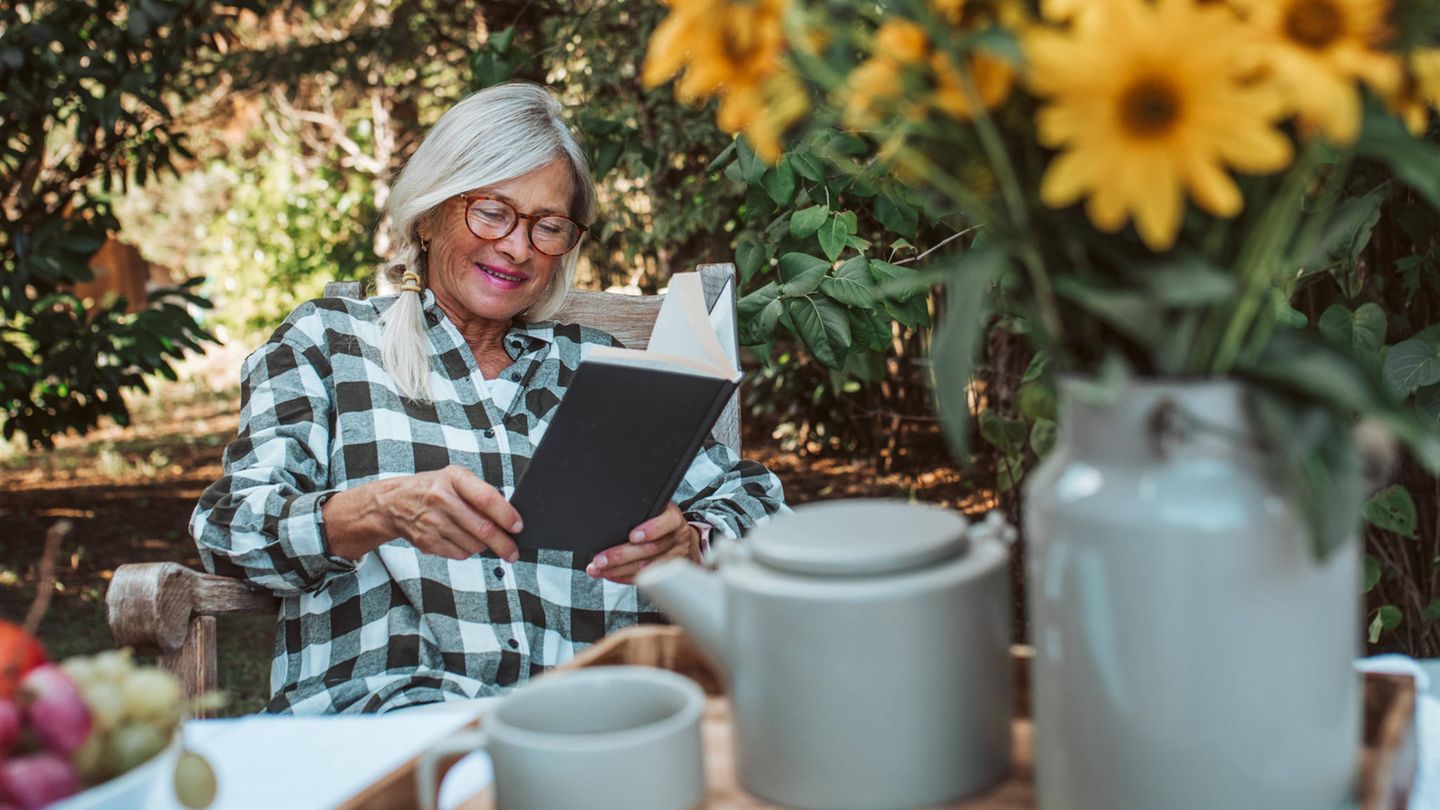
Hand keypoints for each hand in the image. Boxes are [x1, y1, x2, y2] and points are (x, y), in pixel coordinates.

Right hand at [325, 465, 521, 561]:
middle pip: (482, 529)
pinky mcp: (428, 542)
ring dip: (485, 548)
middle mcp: (442, 499)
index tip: (519, 527)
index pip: (487, 498)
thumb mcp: (454, 479)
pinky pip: (459, 554)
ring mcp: (433, 522)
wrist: (393, 504)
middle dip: (504, 544)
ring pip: (473, 545)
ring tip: (485, 541)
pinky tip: (464, 541)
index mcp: (453, 478)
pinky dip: (468, 551)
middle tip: (514, 552)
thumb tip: (509, 518)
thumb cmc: (433, 489)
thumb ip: (480, 493)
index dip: (506, 515)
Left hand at [586, 503, 700, 583]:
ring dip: (619, 570)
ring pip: (646, 566)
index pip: (668, 521)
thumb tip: (611, 519)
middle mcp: (676, 538)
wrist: (682, 541)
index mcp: (674, 518)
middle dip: (622, 555)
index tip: (633, 536)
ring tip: (600, 569)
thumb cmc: (663, 523)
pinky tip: (610, 575)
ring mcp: (674, 557)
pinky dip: (625, 577)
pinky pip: (646, 579)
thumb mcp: (658, 511)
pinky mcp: (668, 573)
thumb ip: (641, 513)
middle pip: (651, 549)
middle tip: (601, 559)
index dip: (651, 529)